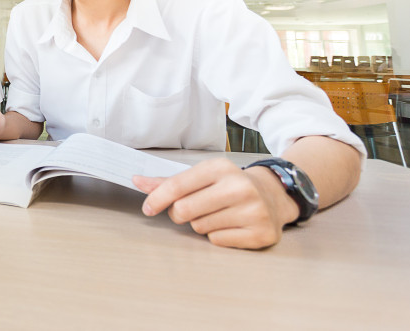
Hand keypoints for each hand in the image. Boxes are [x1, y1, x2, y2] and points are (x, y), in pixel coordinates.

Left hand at [133, 158, 300, 248]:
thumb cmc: (229, 186)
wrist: (272, 196)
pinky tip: (229, 225)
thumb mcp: (202, 176)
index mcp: (220, 168)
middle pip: (185, 210)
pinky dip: (217, 236)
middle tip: (190, 210)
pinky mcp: (260, 233)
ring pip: (200, 227)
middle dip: (180, 213)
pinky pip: (217, 241)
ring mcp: (253, 211)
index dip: (157, 198)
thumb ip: (169, 181)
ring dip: (200, 224)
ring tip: (216, 214)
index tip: (147, 207)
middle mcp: (239, 187)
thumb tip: (137, 180)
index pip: (178, 185)